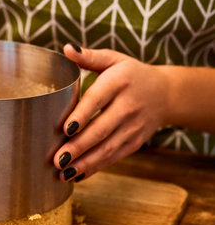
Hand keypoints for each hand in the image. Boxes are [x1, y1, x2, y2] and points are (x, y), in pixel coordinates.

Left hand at [54, 44, 171, 181]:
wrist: (166, 93)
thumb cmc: (130, 74)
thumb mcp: (113, 60)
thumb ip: (89, 57)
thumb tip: (66, 49)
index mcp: (119, 82)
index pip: (97, 99)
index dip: (82, 115)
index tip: (65, 129)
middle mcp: (128, 106)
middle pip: (101, 129)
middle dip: (79, 147)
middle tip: (57, 159)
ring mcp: (133, 127)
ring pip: (108, 148)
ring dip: (85, 162)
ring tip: (63, 172)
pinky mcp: (135, 142)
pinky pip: (114, 157)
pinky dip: (96, 167)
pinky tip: (77, 175)